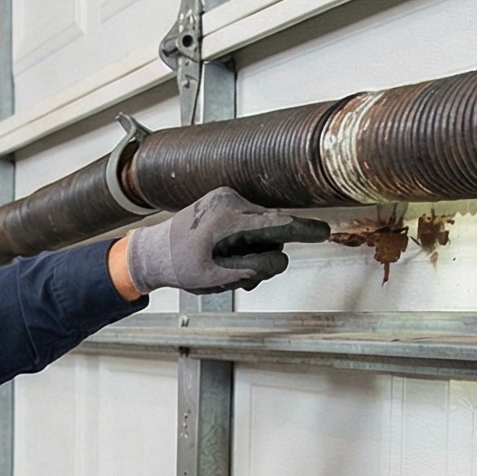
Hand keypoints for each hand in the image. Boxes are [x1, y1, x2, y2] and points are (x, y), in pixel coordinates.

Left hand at [124, 186, 329, 294]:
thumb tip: (281, 261)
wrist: (154, 251)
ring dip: (254, 250)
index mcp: (227, 221)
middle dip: (263, 257)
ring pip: (263, 228)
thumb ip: (253, 269)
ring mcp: (226, 197)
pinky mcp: (224, 198)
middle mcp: (229, 202)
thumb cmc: (180, 266)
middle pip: (271, 232)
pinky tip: (226, 252)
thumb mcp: (217, 278)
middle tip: (239, 276)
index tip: (323, 232)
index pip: (275, 225)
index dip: (302, 231)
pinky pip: (250, 221)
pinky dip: (246, 240)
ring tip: (226, 264)